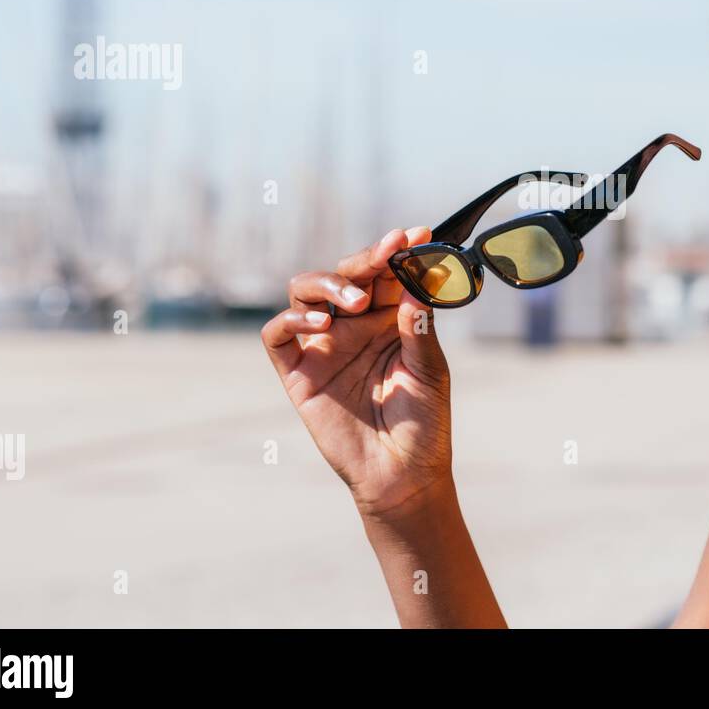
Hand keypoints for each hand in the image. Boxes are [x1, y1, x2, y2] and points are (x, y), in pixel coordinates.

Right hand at [262, 227, 453, 517]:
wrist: (402, 475)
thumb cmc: (423, 424)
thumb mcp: (430, 371)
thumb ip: (420, 327)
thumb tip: (416, 283)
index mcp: (390, 318)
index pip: (387, 273)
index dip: (398, 250)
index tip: (415, 234)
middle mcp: (354, 325)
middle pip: (346, 273)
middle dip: (365, 258)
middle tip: (387, 253)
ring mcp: (323, 345)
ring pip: (306, 291)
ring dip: (328, 284)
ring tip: (357, 301)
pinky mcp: (298, 372)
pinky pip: (278, 334)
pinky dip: (293, 319)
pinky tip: (322, 324)